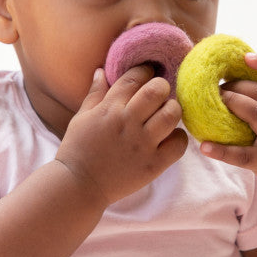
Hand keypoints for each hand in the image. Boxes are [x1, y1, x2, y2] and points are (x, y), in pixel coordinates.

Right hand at [56, 66, 187, 205]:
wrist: (78, 186)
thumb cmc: (77, 149)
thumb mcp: (81, 117)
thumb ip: (95, 93)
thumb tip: (101, 71)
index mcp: (109, 108)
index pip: (134, 77)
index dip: (144, 71)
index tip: (147, 73)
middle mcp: (128, 123)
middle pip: (157, 90)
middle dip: (162, 86)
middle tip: (160, 93)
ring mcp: (142, 144)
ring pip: (171, 114)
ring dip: (173, 109)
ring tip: (166, 114)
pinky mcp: (153, 165)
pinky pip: (178, 144)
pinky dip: (178, 138)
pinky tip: (170, 138)